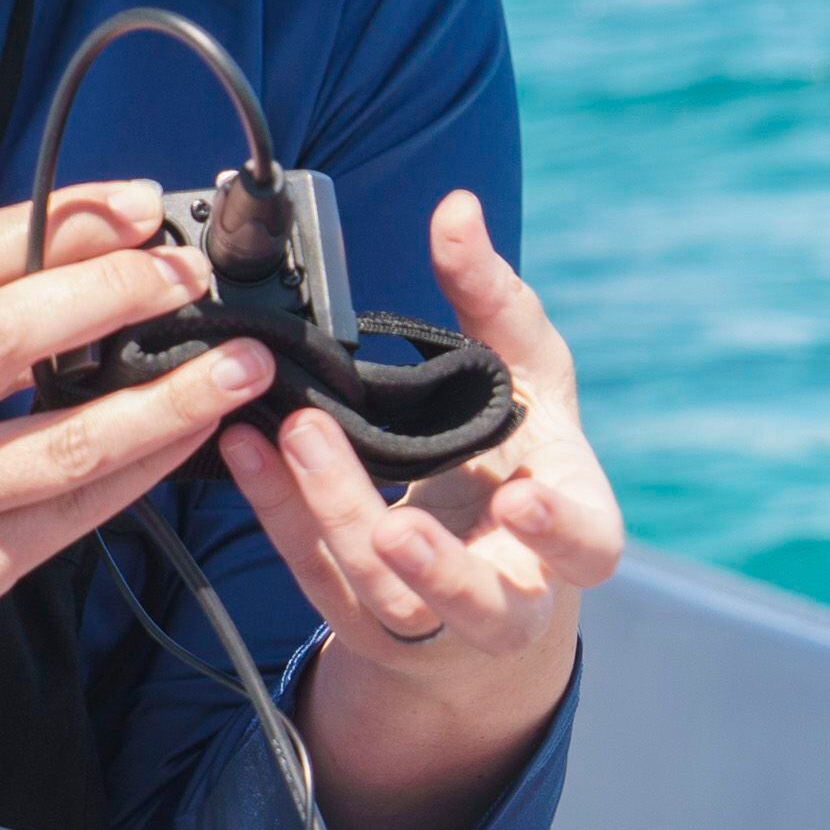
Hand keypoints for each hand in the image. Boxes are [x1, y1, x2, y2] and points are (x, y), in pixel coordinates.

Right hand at [0, 180, 279, 829]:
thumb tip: (62, 267)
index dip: (62, 220)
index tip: (136, 202)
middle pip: (17, 332)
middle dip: (119, 290)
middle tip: (189, 272)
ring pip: (70, 440)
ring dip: (169, 399)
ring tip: (236, 365)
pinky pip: (76, 515)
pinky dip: (143, 470)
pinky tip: (189, 438)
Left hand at [216, 190, 617, 829]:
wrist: (480, 555)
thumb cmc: (518, 452)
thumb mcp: (524, 375)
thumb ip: (493, 298)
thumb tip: (456, 210)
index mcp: (568, 536)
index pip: (584, 547)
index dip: (557, 533)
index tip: (520, 498)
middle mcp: (508, 594)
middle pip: (474, 599)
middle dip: (432, 565)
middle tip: (392, 521)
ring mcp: (430, 619)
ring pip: (385, 597)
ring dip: (336, 519)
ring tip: (299, 438)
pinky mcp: (359, 619)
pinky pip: (315, 573)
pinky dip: (277, 511)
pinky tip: (244, 448)